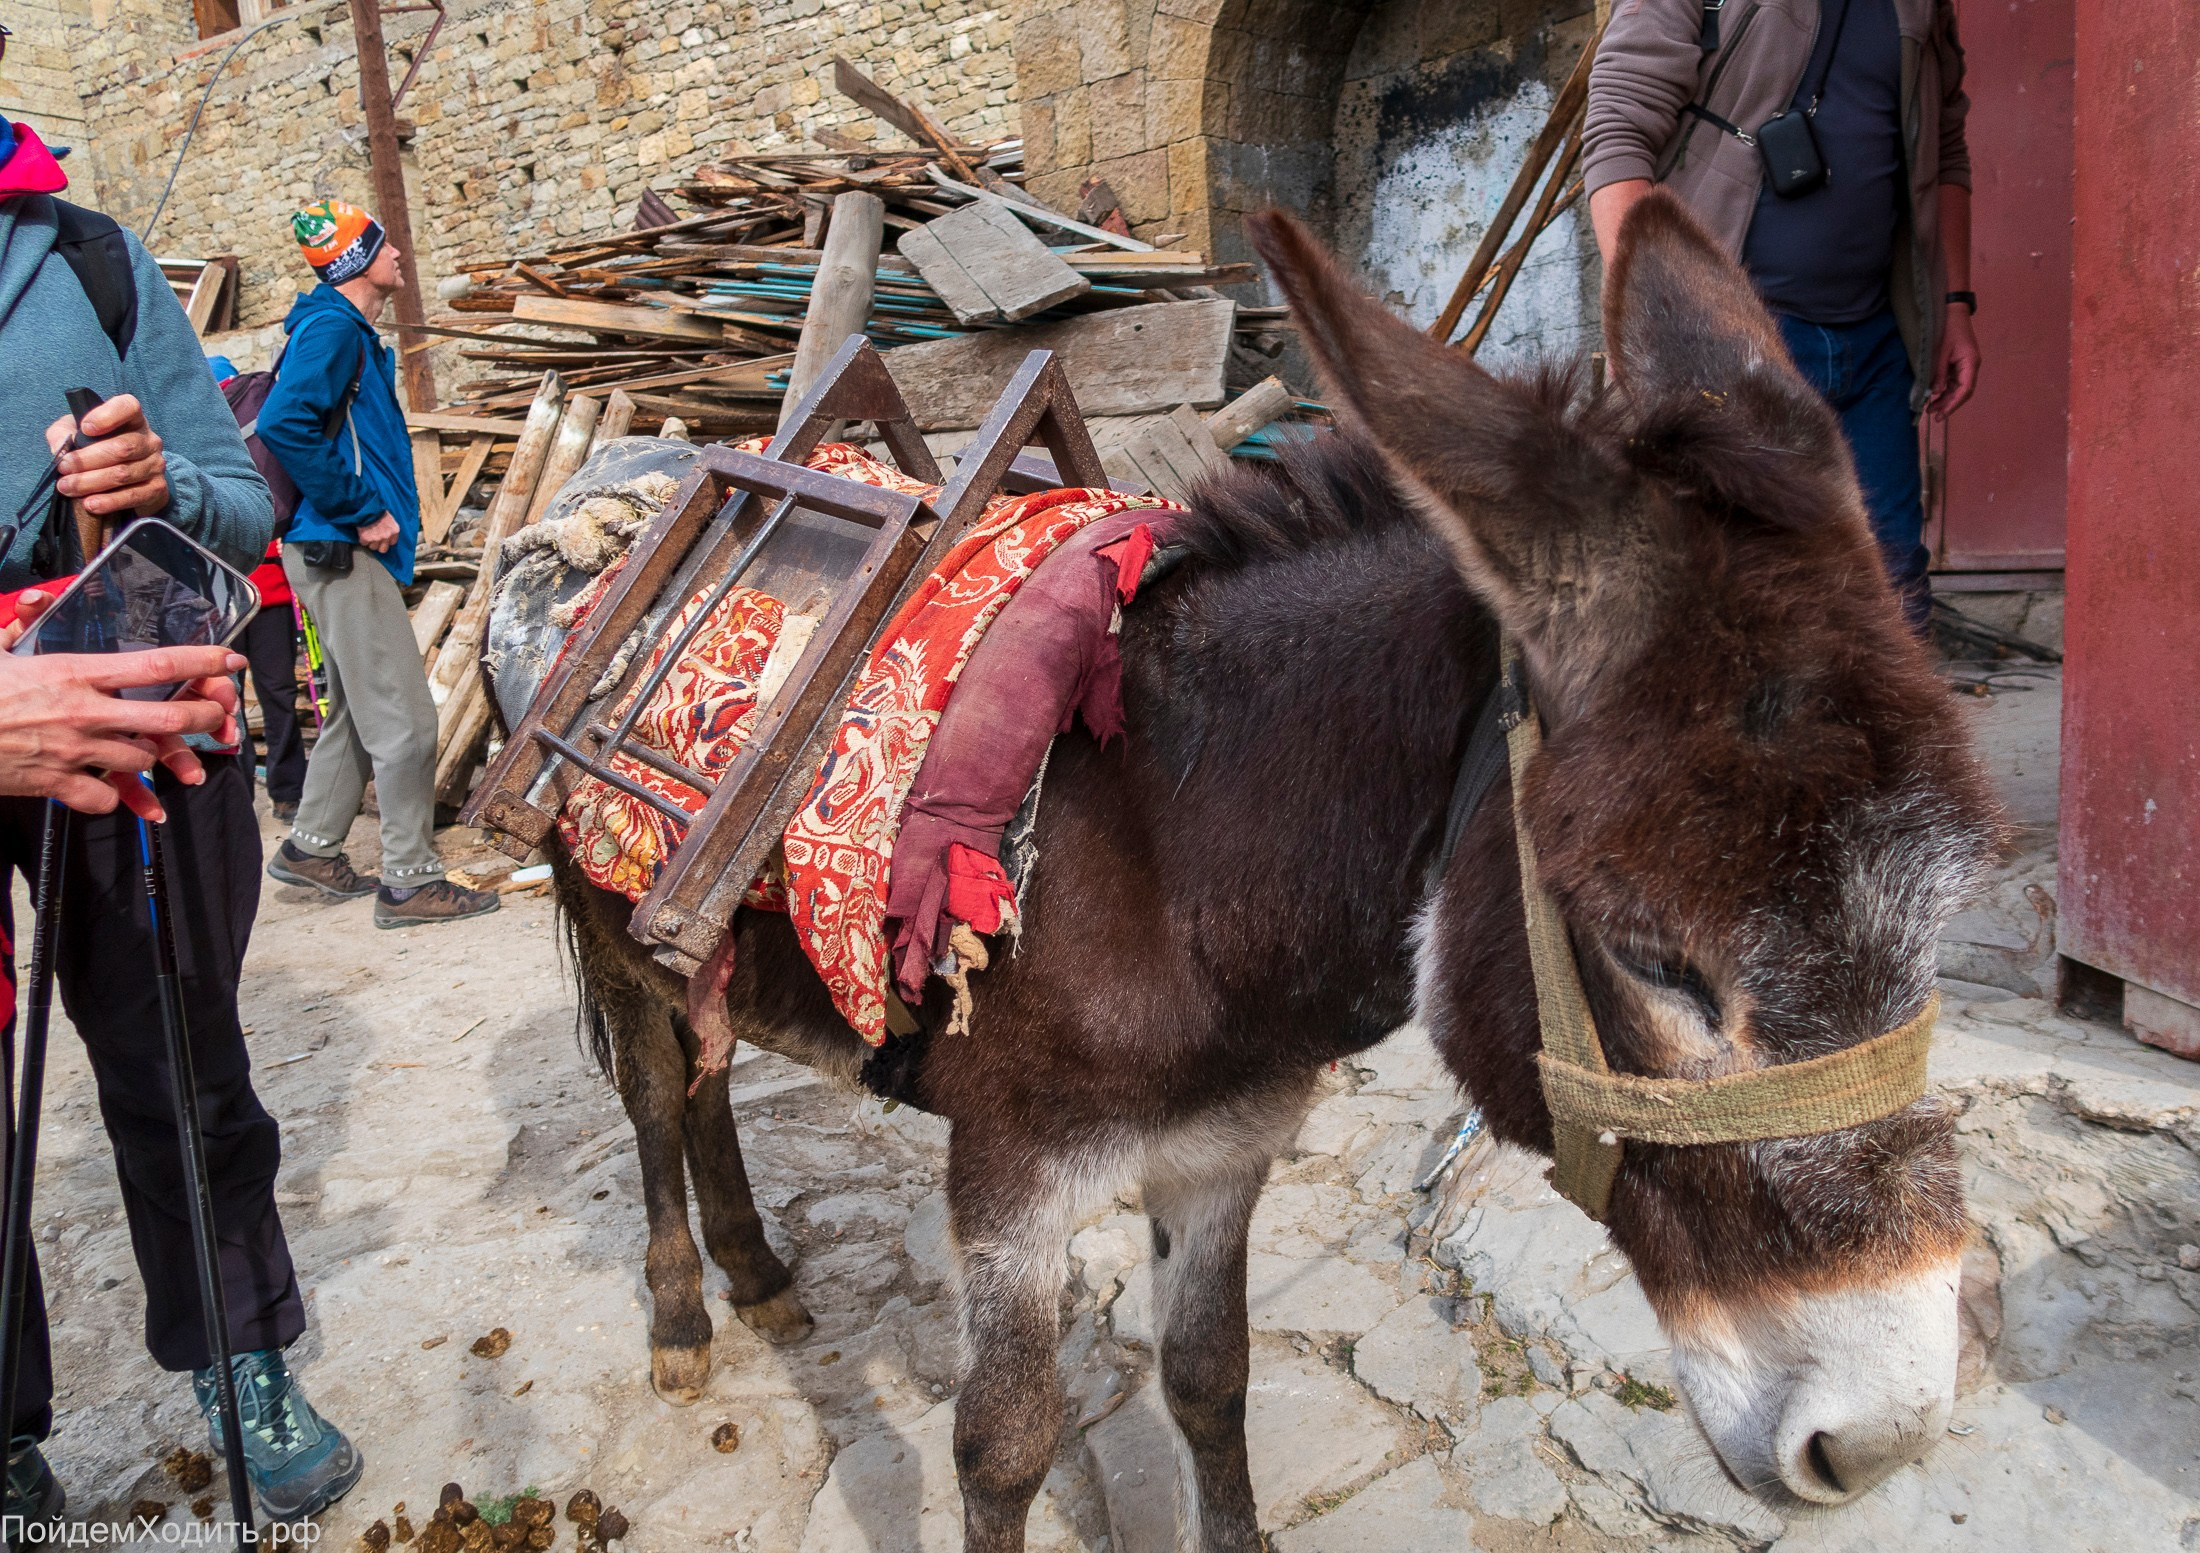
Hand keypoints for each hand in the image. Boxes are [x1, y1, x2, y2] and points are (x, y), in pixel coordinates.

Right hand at [0, 591, 242, 820]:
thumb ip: (24, 621)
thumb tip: (40, 598)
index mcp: (75, 673)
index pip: (154, 665)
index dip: (200, 663)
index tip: (229, 661)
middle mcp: (84, 713)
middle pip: (169, 718)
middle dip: (204, 718)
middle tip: (217, 716)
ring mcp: (74, 751)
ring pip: (143, 759)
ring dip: (153, 756)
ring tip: (153, 750)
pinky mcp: (57, 784)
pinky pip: (105, 797)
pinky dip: (114, 795)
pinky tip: (111, 787)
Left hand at [44, 394, 169, 517]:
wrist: (126, 479)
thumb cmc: (97, 448)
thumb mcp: (76, 433)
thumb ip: (62, 434)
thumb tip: (59, 448)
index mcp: (132, 419)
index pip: (128, 407)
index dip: (108, 416)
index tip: (86, 428)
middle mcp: (149, 440)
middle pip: (122, 448)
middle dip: (87, 460)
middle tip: (63, 468)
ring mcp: (156, 465)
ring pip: (123, 474)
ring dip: (91, 482)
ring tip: (67, 488)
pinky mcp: (157, 488)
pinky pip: (133, 495)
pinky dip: (109, 501)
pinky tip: (90, 504)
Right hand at [357, 513, 400, 552]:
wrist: (367, 507)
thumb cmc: (378, 510)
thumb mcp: (389, 518)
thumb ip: (389, 527)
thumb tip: (386, 532)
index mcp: (394, 531)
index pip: (392, 543)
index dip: (386, 541)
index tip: (383, 538)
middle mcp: (387, 536)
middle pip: (383, 549)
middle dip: (379, 545)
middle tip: (374, 539)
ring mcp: (376, 538)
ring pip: (373, 547)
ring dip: (370, 542)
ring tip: (368, 534)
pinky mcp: (366, 538)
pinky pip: (363, 543)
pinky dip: (362, 539)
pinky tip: (362, 532)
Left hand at [1926, 305, 1980, 419]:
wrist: (1952, 311)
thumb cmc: (1948, 328)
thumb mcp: (1940, 351)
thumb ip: (1938, 372)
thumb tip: (1935, 392)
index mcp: (1970, 362)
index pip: (1965, 389)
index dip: (1954, 403)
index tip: (1942, 414)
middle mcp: (1970, 366)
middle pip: (1962, 391)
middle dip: (1948, 404)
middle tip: (1933, 416)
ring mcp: (1965, 365)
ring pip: (1957, 388)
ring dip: (1945, 399)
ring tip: (1930, 409)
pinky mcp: (1958, 364)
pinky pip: (1953, 381)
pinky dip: (1944, 390)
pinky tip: (1934, 397)